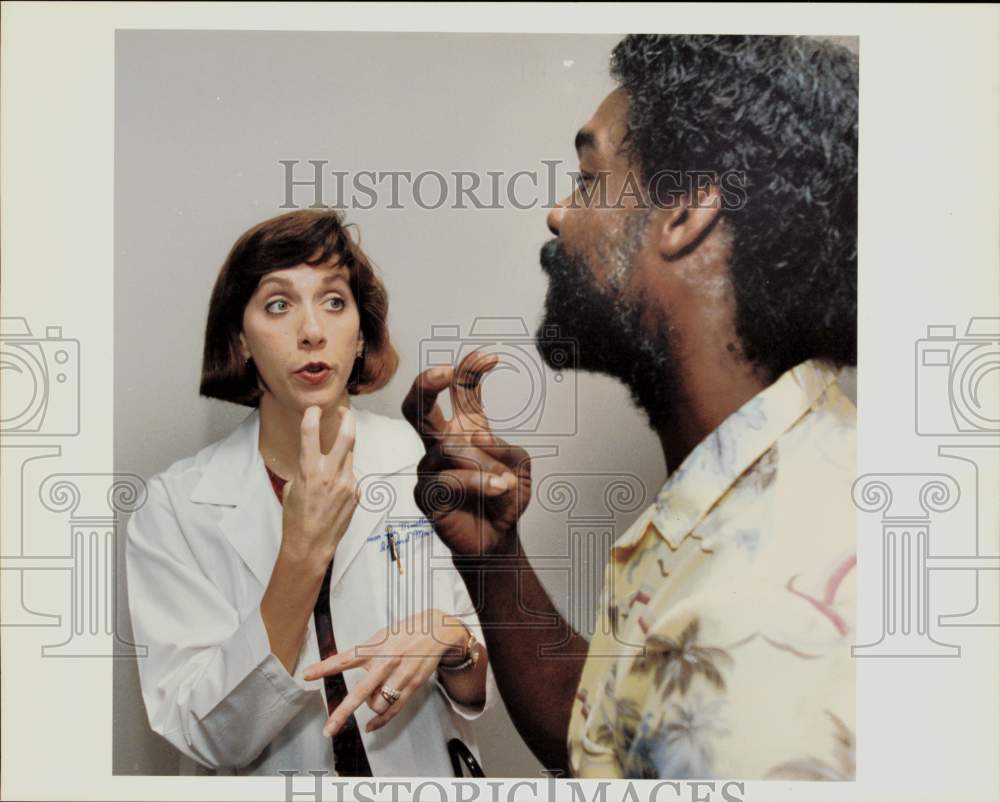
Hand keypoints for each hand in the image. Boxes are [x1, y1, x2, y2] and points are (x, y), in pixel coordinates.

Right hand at [280, 405, 358, 563]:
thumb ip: (306, 468)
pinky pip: (351, 477)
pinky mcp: (355, 493)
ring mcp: (346, 484)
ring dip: (343, 453)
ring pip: (350, 457)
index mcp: (309, 471)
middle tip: (345, 411)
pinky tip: (333, 492)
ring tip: (332, 462)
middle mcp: (330, 474)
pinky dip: (343, 477)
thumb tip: (314, 456)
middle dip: (348, 419)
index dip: (311, 416)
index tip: (313, 409)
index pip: (310, 434)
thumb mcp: (293, 487)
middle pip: (347, 437)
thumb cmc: (296, 517)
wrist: (311, 543)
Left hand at [303, 609, 468, 734]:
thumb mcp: (382, 635)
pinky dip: (380, 722)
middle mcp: (386, 662)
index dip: (324, 667)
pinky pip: (393, 710)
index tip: (306, 675)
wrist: (438, 630)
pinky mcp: (412, 685)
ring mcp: (400, 676)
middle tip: (328, 729)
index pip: (345, 658)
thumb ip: (366, 653)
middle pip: (360, 692)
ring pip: (377, 704)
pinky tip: (370, 727)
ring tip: (376, 692)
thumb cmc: (407, 631)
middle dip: (342, 713)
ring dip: (370, 705)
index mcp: (375, 647)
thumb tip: (350, 667)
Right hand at [401, 350, 531, 556]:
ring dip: (481, 465)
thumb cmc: (505, 498)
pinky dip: (477, 483)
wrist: (497, 539)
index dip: (471, 366)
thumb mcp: (520, 465)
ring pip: (446, 449)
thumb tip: (479, 441)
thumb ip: (506, 448)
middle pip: (418, 406)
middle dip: (426, 384)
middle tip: (444, 373)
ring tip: (506, 483)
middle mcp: (441, 443)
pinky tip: (498, 489)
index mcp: (465, 427)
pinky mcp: (426, 495)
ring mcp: (429, 469)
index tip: (492, 357)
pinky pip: (446, 480)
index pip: (461, 389)